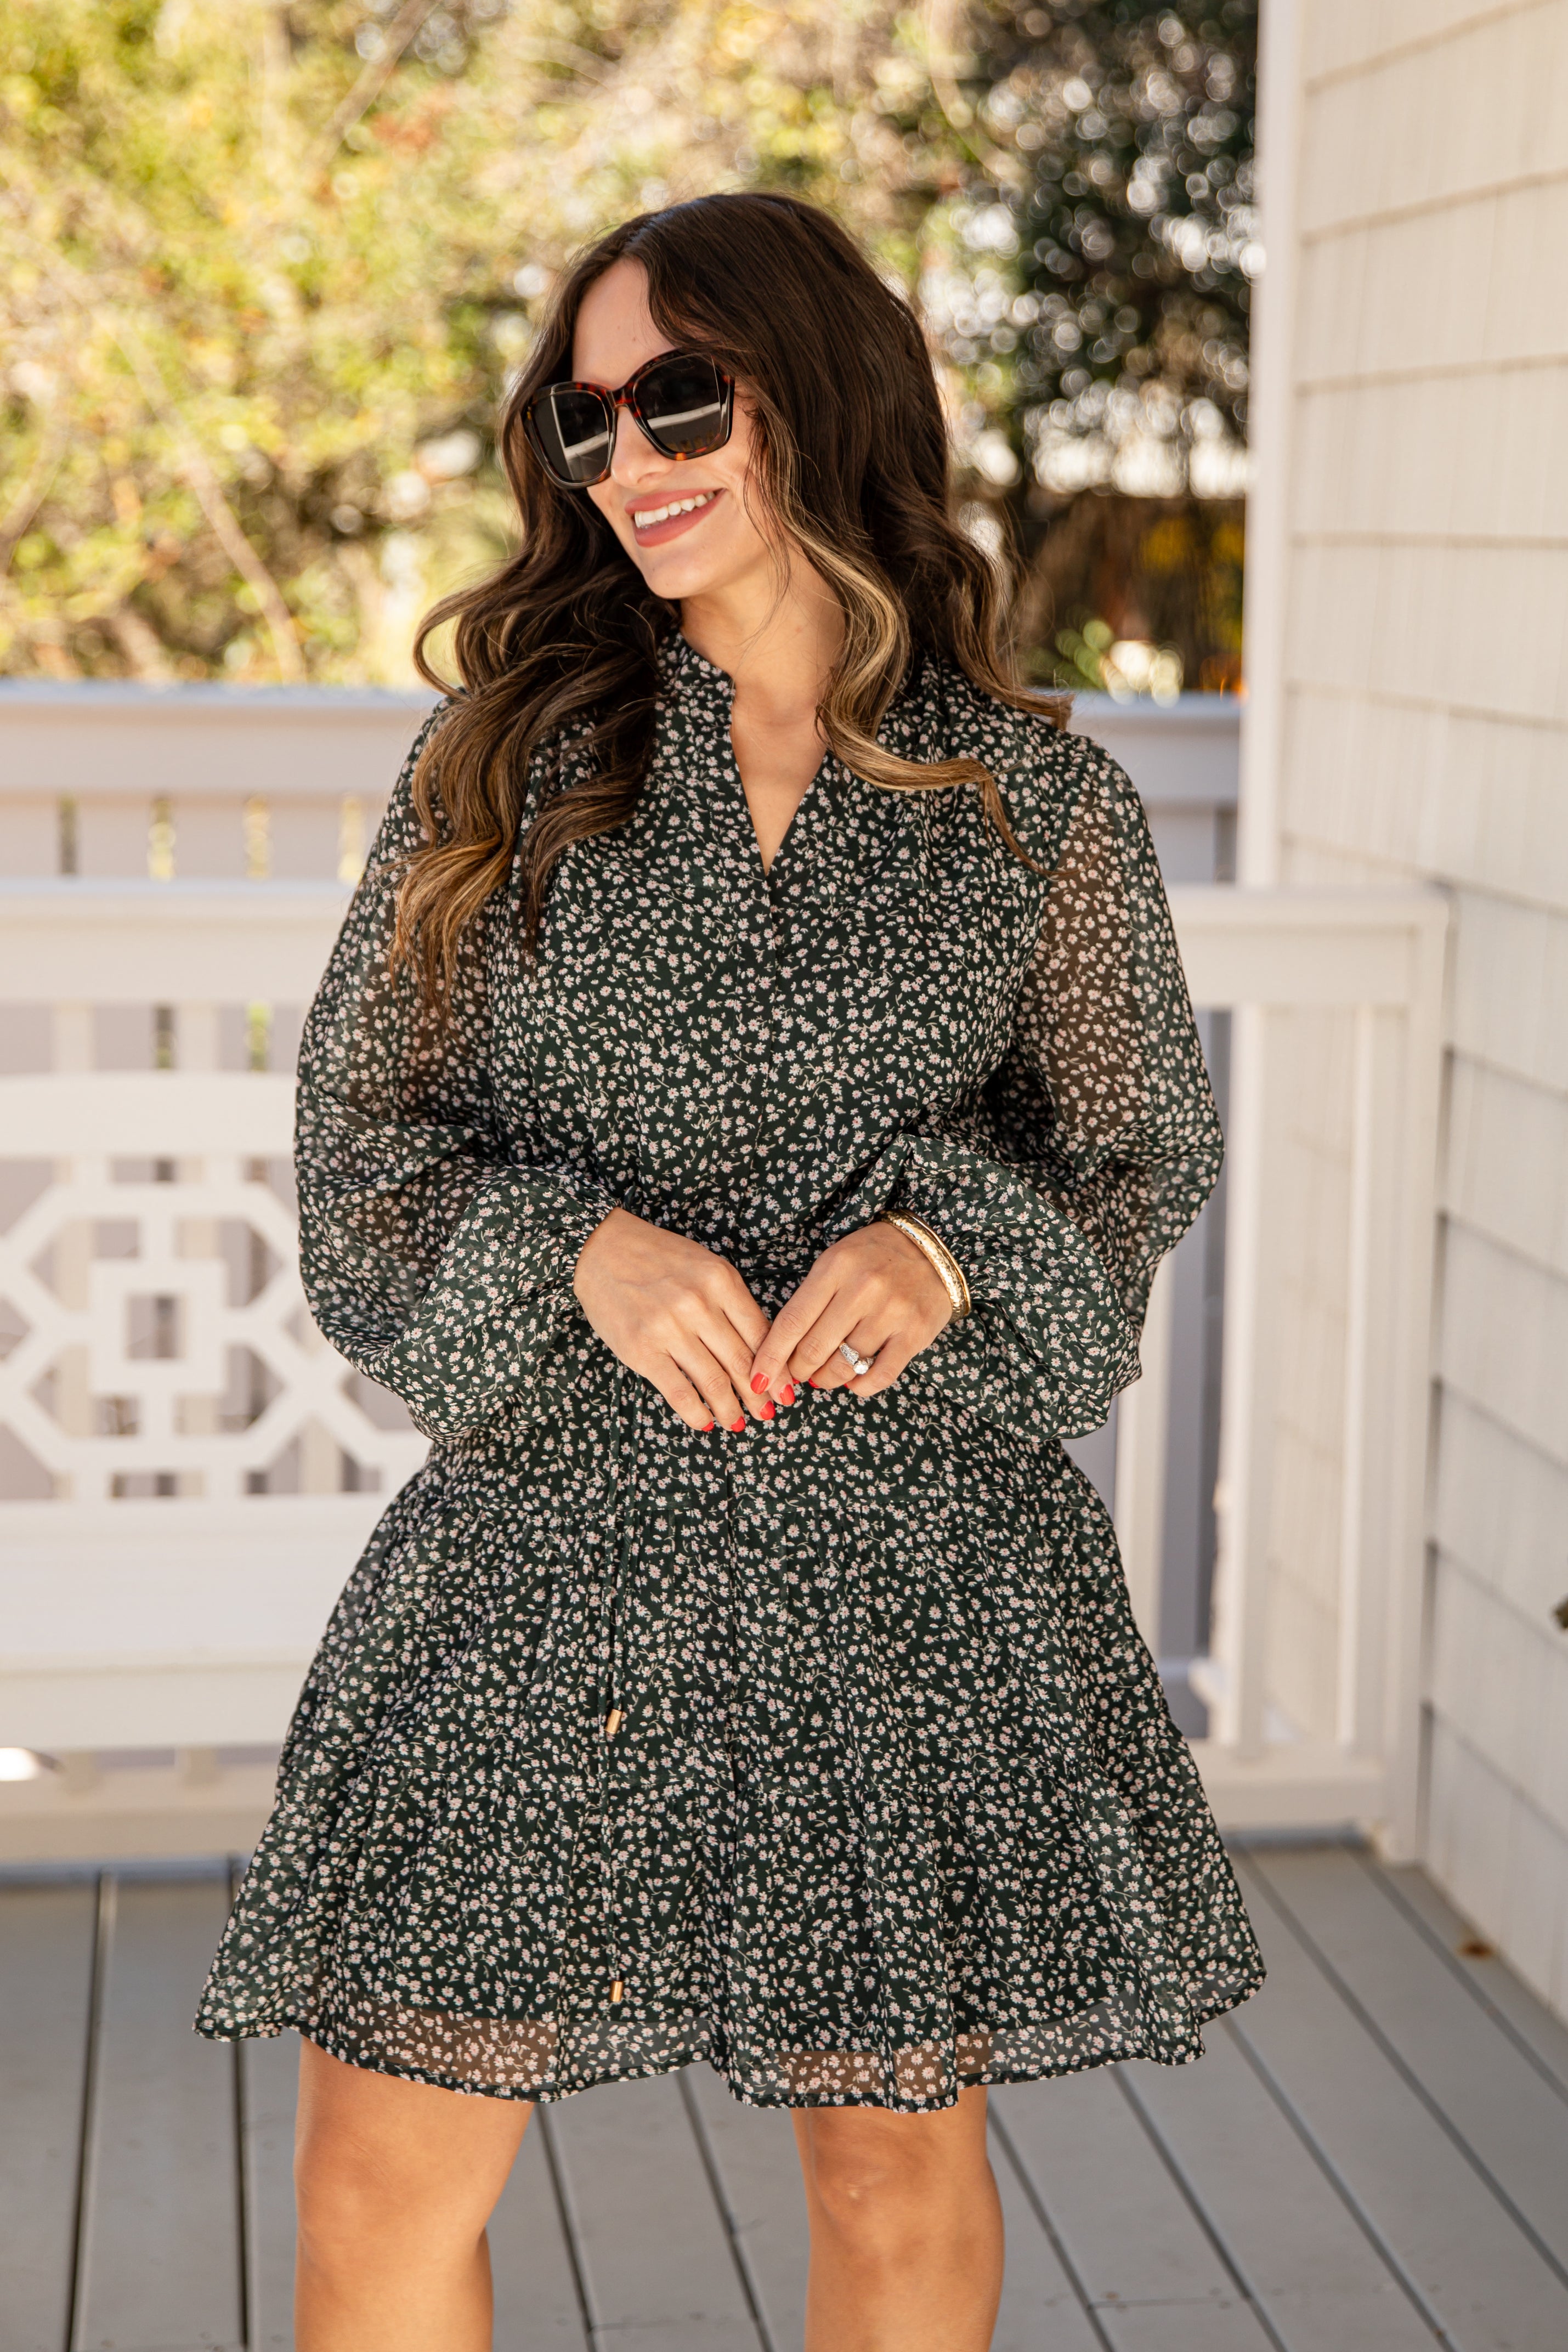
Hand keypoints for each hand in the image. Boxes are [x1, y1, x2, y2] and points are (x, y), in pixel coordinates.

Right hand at [573, 1207, 780, 1432]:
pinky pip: (678, 1391)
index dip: (777, 1370)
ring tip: (738, 1422)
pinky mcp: (642, 1349)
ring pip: (713, 1381)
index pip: (761, 1335)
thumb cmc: (658, 1258)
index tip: (785, 1390)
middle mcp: (699, 1304)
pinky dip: (696, 1412)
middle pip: (742, 1362)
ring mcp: (669, 1328)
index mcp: (721, 1281)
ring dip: (730, 1409)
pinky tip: (705, 1422)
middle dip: (759, 1396)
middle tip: (768, 1414)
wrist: (602, 1248)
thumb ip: (732, 1302)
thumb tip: (761, 1348)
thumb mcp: (705, 1267)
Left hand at [747, 1220, 951, 1401]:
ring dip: (826, 1380)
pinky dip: (859, 1387)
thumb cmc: (873, 1258)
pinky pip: (879, 1376)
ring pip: (844, 1366)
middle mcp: (862, 1290)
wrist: (932, 1248)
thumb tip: (783, 1350)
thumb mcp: (835, 1263)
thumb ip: (810, 1301)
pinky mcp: (915, 1334)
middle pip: (814, 1349)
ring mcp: (890, 1313)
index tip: (757, 1377)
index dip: (770, 1356)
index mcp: (834, 1268)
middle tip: (797, 1373)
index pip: (791, 1322)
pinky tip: (853, 1382)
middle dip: (798, 1370)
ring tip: (823, 1377)